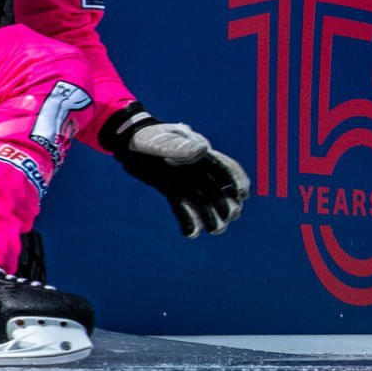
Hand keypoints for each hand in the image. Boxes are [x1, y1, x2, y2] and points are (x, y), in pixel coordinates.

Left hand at [101, 103, 249, 236]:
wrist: (129, 143)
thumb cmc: (149, 137)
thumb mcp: (162, 140)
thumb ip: (179, 146)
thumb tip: (202, 151)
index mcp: (201, 155)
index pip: (226, 168)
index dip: (237, 180)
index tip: (243, 195)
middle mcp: (197, 170)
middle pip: (218, 190)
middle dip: (226, 205)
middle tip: (229, 218)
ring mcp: (185, 182)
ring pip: (203, 202)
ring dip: (211, 217)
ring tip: (216, 231)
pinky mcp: (172, 191)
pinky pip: (182, 208)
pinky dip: (187, 220)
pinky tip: (190, 233)